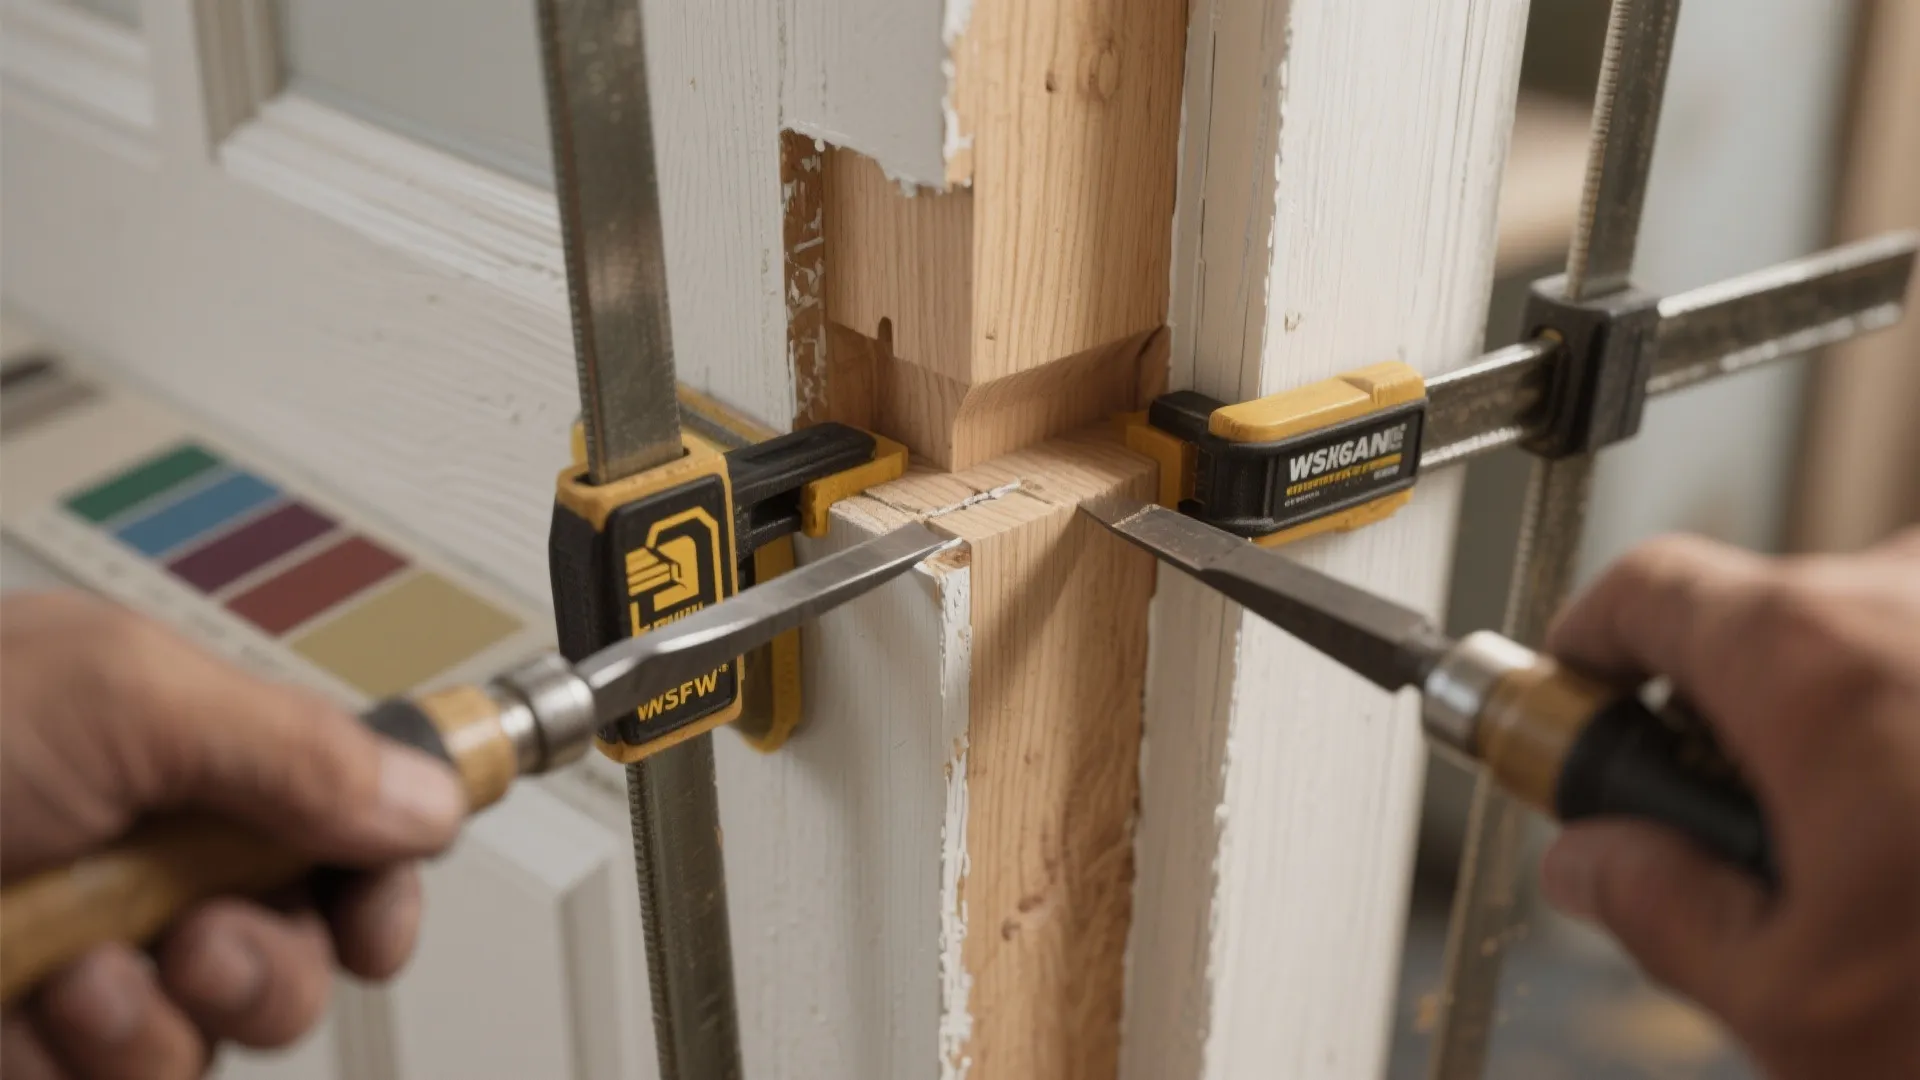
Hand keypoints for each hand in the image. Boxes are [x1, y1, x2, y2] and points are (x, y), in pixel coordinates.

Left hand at [0, 592, 465, 1078]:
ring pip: (217, 1036)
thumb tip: (432, 796)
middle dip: (266, 967)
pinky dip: (76, 1061)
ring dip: (157, 1020)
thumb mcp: (126, 697)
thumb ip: (297, 744)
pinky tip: (29, 1010)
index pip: (350, 830)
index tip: (373, 928)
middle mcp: (157, 860)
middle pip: (303, 953)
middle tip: (203, 934)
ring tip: (80, 973)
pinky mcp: (42, 1040)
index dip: (379, 887)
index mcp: (197, 758)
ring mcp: (97, 955)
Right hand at [1540, 530, 1919, 1077]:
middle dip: (1737, 720)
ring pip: (1878, 645)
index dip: (1590, 645)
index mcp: (1814, 662)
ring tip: (1891, 865)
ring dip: (1858, 734)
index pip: (1645, 591)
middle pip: (1768, 620)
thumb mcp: (1792, 1002)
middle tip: (1747, 833)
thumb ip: (1653, 908)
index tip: (1587, 696)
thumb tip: (1593, 858)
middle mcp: (1916, 600)